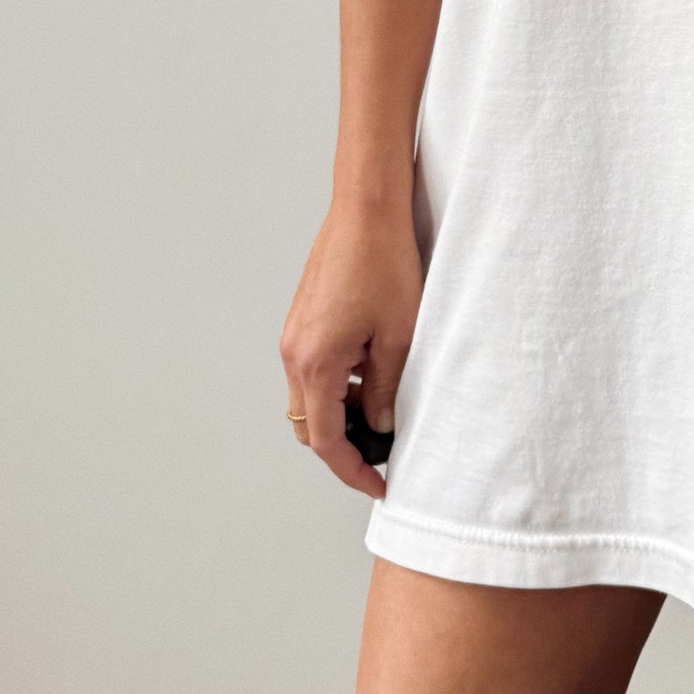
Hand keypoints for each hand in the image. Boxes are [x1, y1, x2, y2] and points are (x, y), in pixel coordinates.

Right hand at [280, 194, 424, 498]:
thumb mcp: (399, 335)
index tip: (378, 485)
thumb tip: (381, 425)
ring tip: (386, 411)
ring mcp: (293, 336)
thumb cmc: (385, 262)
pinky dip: (337, 385)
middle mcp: (294, 353)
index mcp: (315, 363)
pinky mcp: (301, 321)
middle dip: (344, 447)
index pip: (326, 441)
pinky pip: (312, 370)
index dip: (353, 470)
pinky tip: (373, 374)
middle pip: (310, 426)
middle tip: (384, 455)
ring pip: (310, 399)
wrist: (367, 208)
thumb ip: (386, 389)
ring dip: (342, 413)